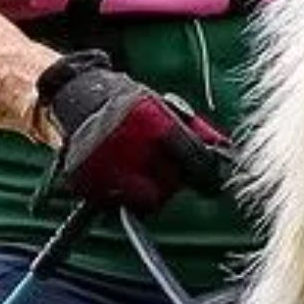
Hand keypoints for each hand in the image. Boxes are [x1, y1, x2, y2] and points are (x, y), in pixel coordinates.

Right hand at [37, 50, 229, 213]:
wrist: (77, 98)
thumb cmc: (127, 104)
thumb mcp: (163, 108)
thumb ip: (196, 131)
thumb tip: (226, 151)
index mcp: (154, 127)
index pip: (194, 160)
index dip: (207, 174)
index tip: (211, 181)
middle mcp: (133, 150)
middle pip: (171, 185)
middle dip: (171, 178)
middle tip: (159, 164)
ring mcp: (108, 170)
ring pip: (147, 201)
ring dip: (149, 191)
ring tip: (138, 169)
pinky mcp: (89, 184)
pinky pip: (119, 205)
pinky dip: (123, 196)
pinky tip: (120, 177)